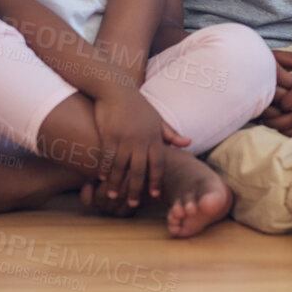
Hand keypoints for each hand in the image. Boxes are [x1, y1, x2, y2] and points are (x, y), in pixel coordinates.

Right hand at [92, 88, 190, 204]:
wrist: (115, 88)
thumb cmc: (137, 104)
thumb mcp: (156, 117)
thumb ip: (171, 133)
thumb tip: (188, 143)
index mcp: (154, 137)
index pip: (158, 164)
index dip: (156, 181)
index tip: (154, 195)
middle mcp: (141, 140)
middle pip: (140, 170)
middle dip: (136, 189)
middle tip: (132, 204)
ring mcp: (124, 138)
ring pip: (121, 167)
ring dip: (117, 183)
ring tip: (112, 195)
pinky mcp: (109, 135)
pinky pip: (107, 157)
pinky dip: (105, 168)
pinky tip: (102, 177)